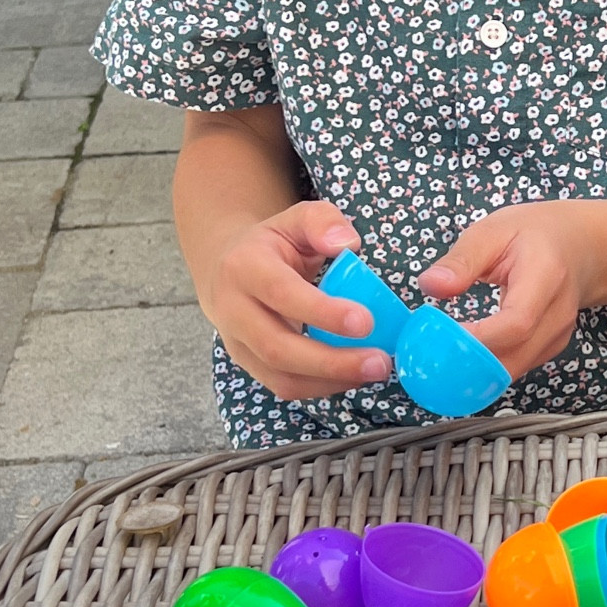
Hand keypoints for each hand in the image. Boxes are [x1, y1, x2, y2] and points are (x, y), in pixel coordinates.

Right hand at [204, 200, 391, 402]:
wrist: (227, 270)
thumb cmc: (273, 243)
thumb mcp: (296, 218)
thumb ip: (323, 222)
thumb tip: (348, 243)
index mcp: (244, 267)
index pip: (281, 293)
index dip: (323, 312)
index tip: (367, 322)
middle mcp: (233, 309)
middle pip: (277, 347)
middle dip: (332, 361)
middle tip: (379, 362)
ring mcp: (237, 343)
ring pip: (280, 377)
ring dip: (330, 381)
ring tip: (373, 372)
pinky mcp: (249, 365)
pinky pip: (284, 387)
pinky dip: (322, 387)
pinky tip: (354, 376)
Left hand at [416, 201, 601, 381]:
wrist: (579, 246)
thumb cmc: (534, 234)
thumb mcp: (493, 231)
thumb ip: (461, 260)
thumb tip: (429, 285)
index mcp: (546, 275)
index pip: (517, 321)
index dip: (480, 338)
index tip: (441, 337)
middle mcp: (558, 312)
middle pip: (516, 355)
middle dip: (470, 363)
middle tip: (430, 356)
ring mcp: (558, 335)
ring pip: (515, 368)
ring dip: (476, 371)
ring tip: (439, 358)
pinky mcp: (550, 348)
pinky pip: (517, 366)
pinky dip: (488, 368)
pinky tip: (462, 358)